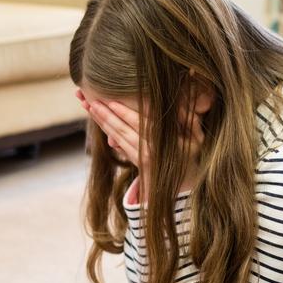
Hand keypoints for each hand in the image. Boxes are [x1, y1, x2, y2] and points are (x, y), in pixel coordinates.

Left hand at [74, 88, 204, 198]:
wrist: (186, 183)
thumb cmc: (191, 153)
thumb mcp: (195, 138)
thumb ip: (189, 120)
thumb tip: (183, 99)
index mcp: (164, 143)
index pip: (141, 124)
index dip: (125, 113)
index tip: (111, 102)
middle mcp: (150, 150)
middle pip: (123, 128)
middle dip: (105, 114)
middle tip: (89, 100)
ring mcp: (141, 157)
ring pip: (117, 135)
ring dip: (101, 120)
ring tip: (87, 105)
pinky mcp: (135, 160)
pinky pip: (118, 142)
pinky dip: (106, 129)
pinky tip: (97, 118)